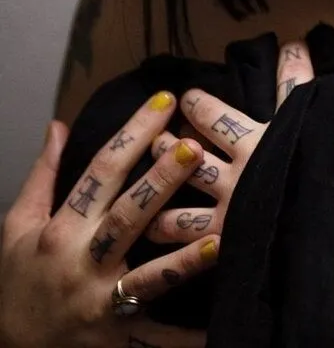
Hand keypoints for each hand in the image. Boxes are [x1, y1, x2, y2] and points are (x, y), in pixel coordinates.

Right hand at [0, 95, 211, 346]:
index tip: (163, 103)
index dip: (132, 136)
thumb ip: (44, 176)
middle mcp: (83, 263)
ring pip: (147, 278)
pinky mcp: (118, 336)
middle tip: (195, 149)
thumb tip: (59, 126)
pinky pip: (156, 339)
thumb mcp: (18, 227)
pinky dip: (185, 338)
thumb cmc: (18, 280)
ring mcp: (101, 301)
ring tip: (220, 237)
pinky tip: (217, 327)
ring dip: (183, 260)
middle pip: (128, 217)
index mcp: (61, 231)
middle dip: (161, 183)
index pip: (99, 173)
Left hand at [145, 41, 313, 243]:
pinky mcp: (225, 237)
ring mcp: (228, 206)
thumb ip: (298, 82)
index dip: (197, 105)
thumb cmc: (323, 163)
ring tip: (145, 178)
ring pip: (181, 190)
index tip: (186, 99)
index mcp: (256, 140)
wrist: (332, 219)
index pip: (215, 117)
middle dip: (167, 145)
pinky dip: (167, 230)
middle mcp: (236, 172)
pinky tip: (150, 229)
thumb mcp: (311, 117)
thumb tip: (295, 42)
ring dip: (159, 183)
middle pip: (189, 152)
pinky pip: (186, 234)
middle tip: (155, 135)